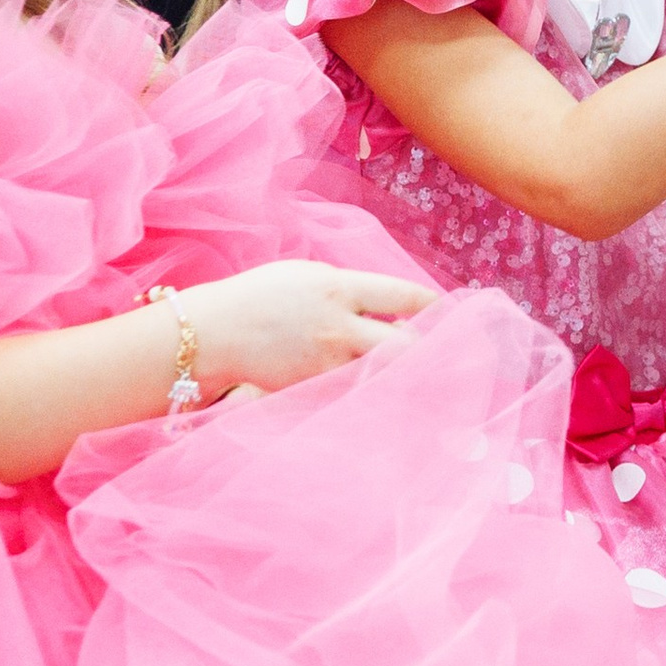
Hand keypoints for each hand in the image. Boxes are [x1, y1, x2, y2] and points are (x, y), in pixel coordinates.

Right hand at [176, 263, 436, 399]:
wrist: (212, 332)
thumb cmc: (262, 295)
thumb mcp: (310, 274)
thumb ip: (350, 289)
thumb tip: (387, 308)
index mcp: (340, 288)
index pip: (405, 297)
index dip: (435, 306)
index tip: (453, 312)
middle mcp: (339, 327)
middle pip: (405, 346)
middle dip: (429, 351)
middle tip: (448, 355)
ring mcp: (325, 363)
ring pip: (381, 374)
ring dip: (401, 375)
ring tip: (424, 379)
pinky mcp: (312, 389)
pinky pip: (353, 390)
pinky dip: (369, 389)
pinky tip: (380, 391)